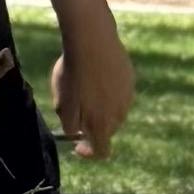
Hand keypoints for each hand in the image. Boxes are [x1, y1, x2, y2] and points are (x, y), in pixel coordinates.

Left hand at [49, 16, 134, 160]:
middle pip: (107, 131)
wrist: (92, 41)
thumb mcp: (63, 105)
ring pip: (114, 112)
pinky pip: (119, 94)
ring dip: (101, 109)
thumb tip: (76, 134)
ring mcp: (128, 96)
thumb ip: (70, 126)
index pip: (102, 152)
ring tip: (84, 89)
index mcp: (102, 125)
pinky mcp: (131, 79)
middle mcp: (119, 114)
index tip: (78, 145)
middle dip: (93, 127)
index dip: (89, 153)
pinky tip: (95, 76)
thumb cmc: (73, 74)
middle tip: (77, 112)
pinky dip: (108, 92)